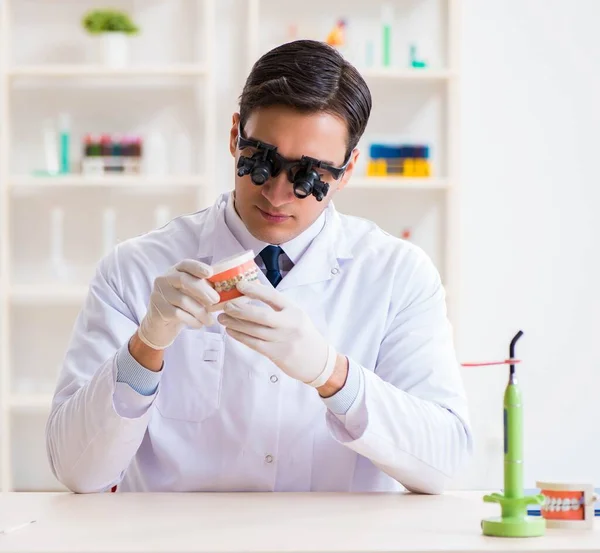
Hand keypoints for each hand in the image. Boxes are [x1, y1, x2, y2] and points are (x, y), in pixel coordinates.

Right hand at [137, 260, 219, 349]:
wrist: (161, 324)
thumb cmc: (182, 305)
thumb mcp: (192, 293)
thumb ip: (204, 288)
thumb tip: (224, 289)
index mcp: (175, 271)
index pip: (185, 264)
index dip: (198, 267)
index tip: (211, 273)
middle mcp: (164, 279)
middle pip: (184, 280)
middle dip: (203, 291)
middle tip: (216, 301)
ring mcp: (159, 294)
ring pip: (183, 300)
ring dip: (200, 312)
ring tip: (210, 320)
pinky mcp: (158, 309)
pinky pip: (178, 314)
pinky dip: (192, 320)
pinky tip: (199, 324)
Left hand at [217, 280, 336, 387]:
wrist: (318, 361)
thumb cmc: (303, 335)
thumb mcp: (296, 316)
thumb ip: (278, 308)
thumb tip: (251, 294)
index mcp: (294, 311)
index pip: (272, 296)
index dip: (255, 289)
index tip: (239, 285)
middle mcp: (289, 324)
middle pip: (260, 315)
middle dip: (240, 310)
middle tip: (226, 306)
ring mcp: (283, 340)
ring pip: (254, 330)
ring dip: (235, 324)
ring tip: (223, 318)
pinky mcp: (277, 354)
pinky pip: (254, 343)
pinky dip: (240, 336)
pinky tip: (231, 331)